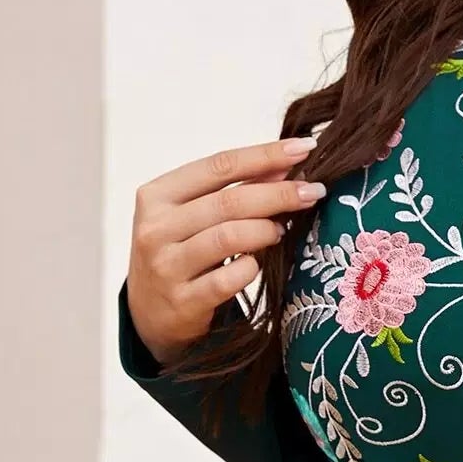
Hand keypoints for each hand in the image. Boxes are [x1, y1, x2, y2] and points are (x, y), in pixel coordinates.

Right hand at [126, 136, 326, 366]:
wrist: (149, 313)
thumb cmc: (179, 252)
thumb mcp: (195, 216)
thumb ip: (234, 191)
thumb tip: (285, 167)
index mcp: (157, 196)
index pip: (218, 166)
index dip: (264, 155)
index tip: (303, 148)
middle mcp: (155, 228)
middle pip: (228, 202)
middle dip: (278, 194)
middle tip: (313, 191)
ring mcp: (166, 266)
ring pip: (228, 237)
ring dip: (266, 230)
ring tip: (282, 230)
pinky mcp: (182, 301)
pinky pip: (228, 279)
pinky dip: (251, 268)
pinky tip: (258, 264)